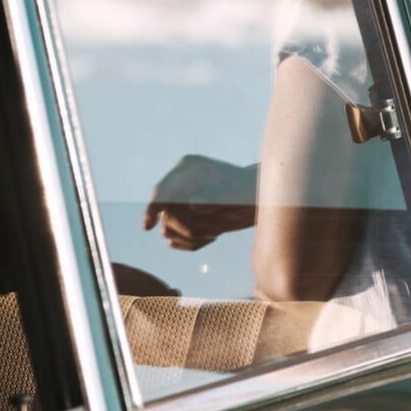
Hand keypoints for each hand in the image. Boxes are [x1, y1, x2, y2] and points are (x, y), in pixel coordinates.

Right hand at [143, 153, 259, 249]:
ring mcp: (182, 200)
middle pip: (164, 212)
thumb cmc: (251, 189)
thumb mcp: (237, 192)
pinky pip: (177, 238)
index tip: (147, 226)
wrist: (263, 196)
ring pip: (168, 228)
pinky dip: (193, 243)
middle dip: (183, 227)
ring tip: (216, 233)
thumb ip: (215, 197)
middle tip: (213, 232)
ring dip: (189, 236)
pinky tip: (213, 237)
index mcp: (188, 168)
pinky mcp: (187, 216)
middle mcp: (181, 182)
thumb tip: (194, 205)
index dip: (153, 208)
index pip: (162, 191)